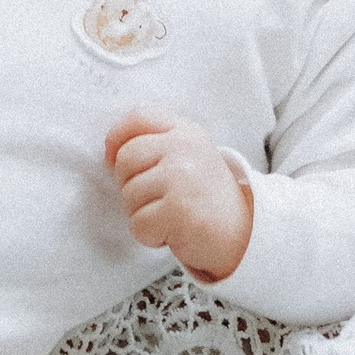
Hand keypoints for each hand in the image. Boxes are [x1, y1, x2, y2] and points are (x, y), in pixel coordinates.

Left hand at [105, 108, 255, 284]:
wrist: (245, 235)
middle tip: (157, 199)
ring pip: (128, 195)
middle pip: (124, 159)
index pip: (137, 117)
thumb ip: (155, 143)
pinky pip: (139, 224)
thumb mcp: (188, 156)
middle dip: (130, 185)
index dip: (116, 138)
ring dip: (142, 214)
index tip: (114, 160)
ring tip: (170, 215)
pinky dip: (151, 236)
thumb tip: (109, 153)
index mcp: (186, 131)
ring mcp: (181, 177)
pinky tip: (173, 232)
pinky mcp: (178, 210)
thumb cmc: (205, 196)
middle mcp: (184, 148)